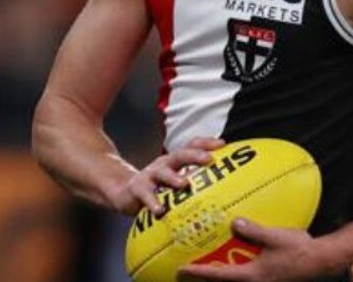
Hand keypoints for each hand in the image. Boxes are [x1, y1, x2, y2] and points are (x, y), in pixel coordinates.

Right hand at [109, 137, 225, 215]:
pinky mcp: (137, 189)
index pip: (192, 145)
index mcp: (176, 161)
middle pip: (180, 154)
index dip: (207, 142)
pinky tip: (160, 210)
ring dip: (174, 177)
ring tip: (184, 184)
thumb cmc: (159, 189)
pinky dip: (153, 202)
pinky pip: (146, 195)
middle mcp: (164, 164)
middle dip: (195, 155)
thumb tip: (228, 192)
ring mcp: (150, 175)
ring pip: (163, 172)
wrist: (124, 193)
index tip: (223, 144)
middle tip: (208, 159)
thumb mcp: (176, 182)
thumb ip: (196, 183)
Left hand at [178, 218, 340, 280]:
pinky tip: (238, 264)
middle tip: (187, 274)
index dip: (198, 272)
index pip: (218, 275)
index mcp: (251, 276)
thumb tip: (234, 222)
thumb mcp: (275, 237)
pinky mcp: (269, 281)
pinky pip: (245, 278)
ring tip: (208, 270)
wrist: (320, 261)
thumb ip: (254, 230)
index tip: (181, 270)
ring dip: (220, 278)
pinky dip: (235, 274)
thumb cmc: (299, 250)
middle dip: (205, 280)